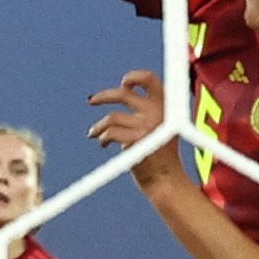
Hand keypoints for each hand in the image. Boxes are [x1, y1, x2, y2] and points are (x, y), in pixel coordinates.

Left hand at [89, 71, 182, 190]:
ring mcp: (146, 126)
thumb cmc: (161, 157)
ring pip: (111, 117)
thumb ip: (149, 111)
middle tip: (92, 100)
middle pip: (124, 94)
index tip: (123, 83)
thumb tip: (124, 92)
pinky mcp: (135, 140)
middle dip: (103, 96)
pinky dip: (102, 137)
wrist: (166, 181)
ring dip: (98, 126)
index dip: (134, 77)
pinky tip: (103, 143)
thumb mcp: (162, 128)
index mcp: (166, 107)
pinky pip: (110, 133)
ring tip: (93, 133)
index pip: (150, 80)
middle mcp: (158, 113)